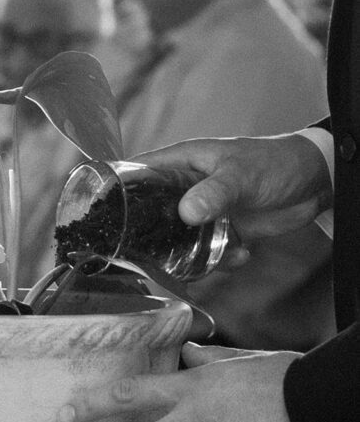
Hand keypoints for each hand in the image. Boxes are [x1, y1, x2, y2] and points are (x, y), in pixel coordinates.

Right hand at [131, 134, 332, 268]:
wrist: (316, 182)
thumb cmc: (276, 162)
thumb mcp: (241, 175)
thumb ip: (214, 193)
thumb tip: (187, 212)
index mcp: (182, 163)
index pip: (137, 174)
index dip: (116, 192)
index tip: (104, 218)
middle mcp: (187, 188)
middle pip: (152, 214)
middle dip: (152, 236)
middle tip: (154, 257)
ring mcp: (205, 211)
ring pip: (179, 239)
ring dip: (192, 255)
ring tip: (217, 255)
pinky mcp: (224, 230)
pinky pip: (209, 252)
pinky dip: (222, 259)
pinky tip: (243, 254)